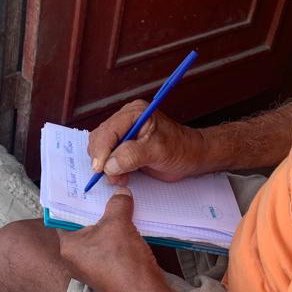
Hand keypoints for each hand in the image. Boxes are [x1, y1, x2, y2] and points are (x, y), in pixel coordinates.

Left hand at [57, 189, 169, 291]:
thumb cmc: (122, 260)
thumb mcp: (118, 223)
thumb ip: (117, 204)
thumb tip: (121, 193)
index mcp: (68, 247)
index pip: (66, 218)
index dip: (77, 202)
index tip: (88, 189)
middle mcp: (76, 259)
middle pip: (85, 227)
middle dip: (99, 211)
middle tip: (108, 193)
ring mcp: (92, 268)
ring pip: (100, 238)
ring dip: (112, 224)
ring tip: (123, 206)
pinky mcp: (109, 273)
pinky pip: (111, 248)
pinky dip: (120, 237)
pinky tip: (132, 225)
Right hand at [87, 100, 206, 185]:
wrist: (192, 156)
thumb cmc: (180, 149)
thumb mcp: (157, 151)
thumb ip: (132, 155)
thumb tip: (108, 165)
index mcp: (133, 113)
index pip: (108, 130)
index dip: (102, 150)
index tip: (100, 169)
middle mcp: (125, 120)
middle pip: (100, 139)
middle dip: (103, 159)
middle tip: (114, 177)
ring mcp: (124, 134)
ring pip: (101, 149)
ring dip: (106, 166)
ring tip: (121, 177)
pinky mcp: (124, 147)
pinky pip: (108, 158)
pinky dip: (111, 169)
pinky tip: (123, 176)